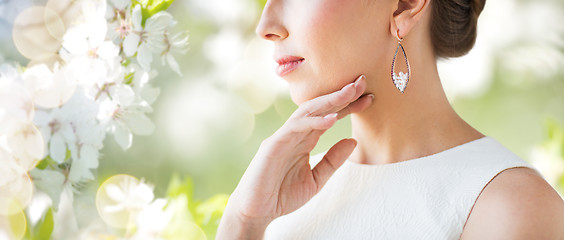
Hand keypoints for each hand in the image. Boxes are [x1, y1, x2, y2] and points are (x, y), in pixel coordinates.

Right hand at [217, 75, 372, 238]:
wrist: (256, 212)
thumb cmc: (282, 195)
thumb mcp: (316, 179)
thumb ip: (333, 160)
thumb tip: (354, 140)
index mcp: (304, 140)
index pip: (328, 117)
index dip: (348, 106)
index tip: (369, 98)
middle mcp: (294, 133)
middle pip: (320, 108)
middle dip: (341, 95)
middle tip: (362, 82)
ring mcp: (282, 137)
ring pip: (307, 111)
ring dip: (329, 100)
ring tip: (350, 92)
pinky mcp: (273, 145)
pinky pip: (295, 128)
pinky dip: (313, 122)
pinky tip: (332, 119)